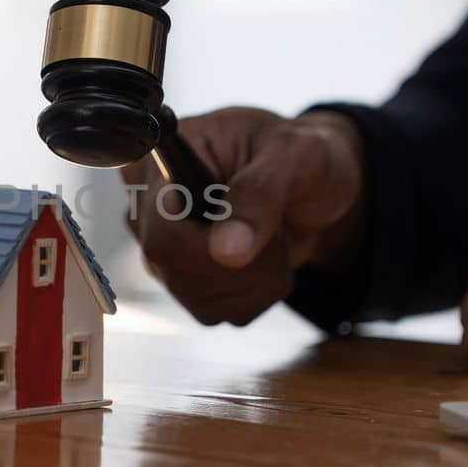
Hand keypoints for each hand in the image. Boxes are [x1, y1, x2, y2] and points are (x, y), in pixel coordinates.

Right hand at [121, 107, 365, 325]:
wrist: (315, 183)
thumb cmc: (302, 155)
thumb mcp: (294, 155)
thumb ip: (259, 194)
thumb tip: (226, 251)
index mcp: (164, 163)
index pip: (159, 230)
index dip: (205, 249)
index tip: (254, 240)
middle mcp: (152, 207)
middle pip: (174, 271)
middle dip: (243, 265)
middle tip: (276, 227)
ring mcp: (166, 248)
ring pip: (195, 299)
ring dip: (254, 282)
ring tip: (272, 240)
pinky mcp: (186, 280)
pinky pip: (211, 312)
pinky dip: (252, 297)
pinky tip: (263, 262)